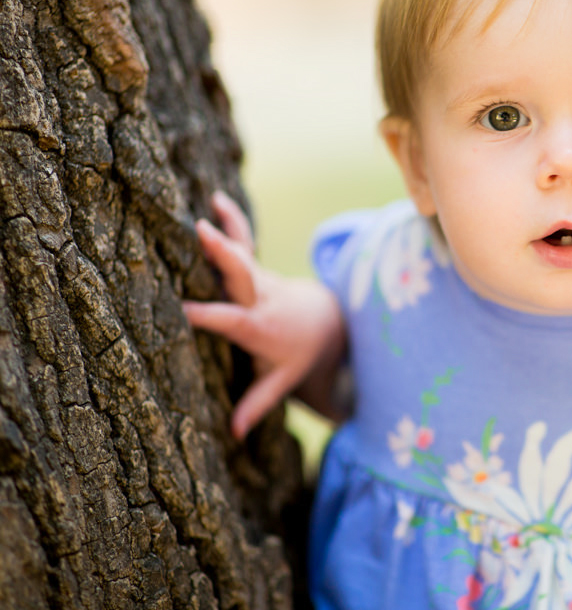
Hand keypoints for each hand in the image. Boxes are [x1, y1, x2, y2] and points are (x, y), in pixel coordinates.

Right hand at [184, 191, 346, 439]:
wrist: (328, 322)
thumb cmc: (299, 354)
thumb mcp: (284, 380)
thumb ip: (259, 402)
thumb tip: (234, 433)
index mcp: (262, 326)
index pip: (233, 320)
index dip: (209, 316)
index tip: (182, 310)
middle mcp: (262, 297)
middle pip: (243, 274)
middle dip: (224, 254)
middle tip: (201, 232)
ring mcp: (261, 278)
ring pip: (244, 252)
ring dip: (227, 230)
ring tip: (206, 209)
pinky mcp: (258, 266)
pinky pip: (246, 241)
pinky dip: (234, 221)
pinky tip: (217, 200)